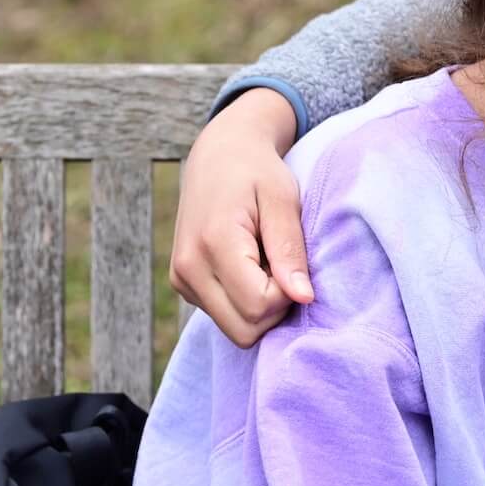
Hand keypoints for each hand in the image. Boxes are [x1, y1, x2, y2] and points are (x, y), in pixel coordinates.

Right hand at [169, 88, 311, 347]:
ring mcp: (181, 279)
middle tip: (284, 267)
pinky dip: (244, 301)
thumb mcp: (283, 200)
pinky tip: (251, 266)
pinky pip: (223, 315)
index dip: (287, 294)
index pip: (258, 305)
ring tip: (267, 262)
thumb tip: (303, 297)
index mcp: (213, 243)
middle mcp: (188, 267)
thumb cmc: (257, 172)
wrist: (218, 155)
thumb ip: (290, 249)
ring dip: (260, 306)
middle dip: (274, 309)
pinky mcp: (182, 283)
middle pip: (244, 330)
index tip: (293, 263)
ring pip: (234, 329)